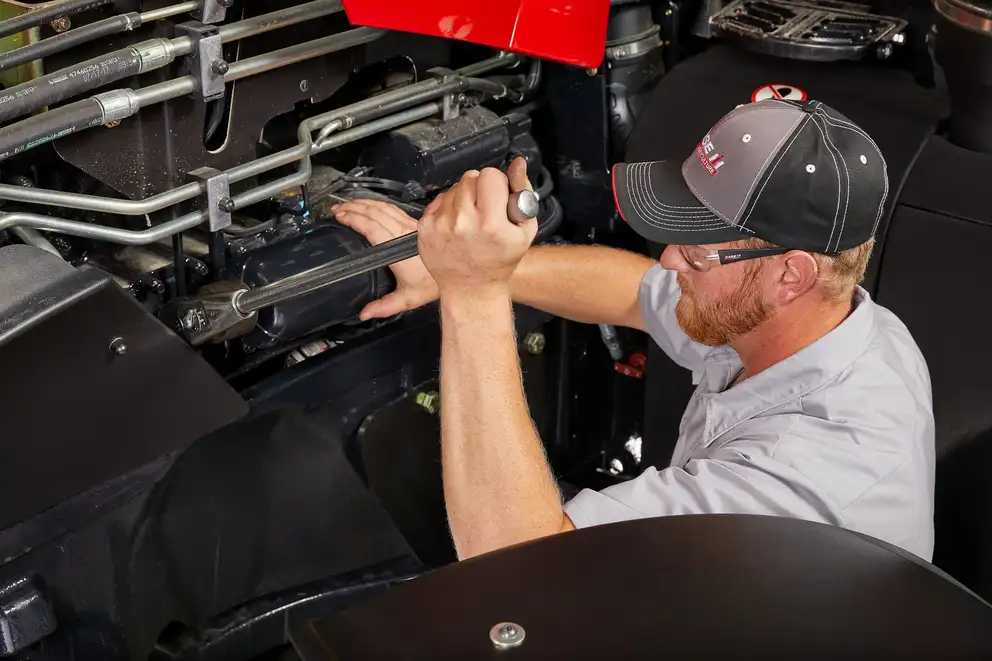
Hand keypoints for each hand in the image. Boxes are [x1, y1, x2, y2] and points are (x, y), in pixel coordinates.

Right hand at [331, 199, 439, 319]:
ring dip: (363, 203)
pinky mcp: (415, 223)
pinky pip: (393, 208)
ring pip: (384, 207)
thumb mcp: (408, 299)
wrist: (458, 273)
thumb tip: (365, 314)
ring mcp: (410, 226)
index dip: (354, 219)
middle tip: (338, 210)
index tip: (340, 216)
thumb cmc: (435, 284)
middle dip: (353, 208)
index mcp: (397, 249)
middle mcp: (404, 233)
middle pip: (374, 212)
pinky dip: (377, 204)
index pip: (371, 226)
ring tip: (348, 204)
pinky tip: (370, 205)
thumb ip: (384, 306)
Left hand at [418, 162, 536, 301]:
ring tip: (471, 220)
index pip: (490, 175)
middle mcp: (462, 223)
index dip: (497, 184)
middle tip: (485, 210)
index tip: (498, 198)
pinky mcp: (425, 227)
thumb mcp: (524, 230)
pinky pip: (440, 199)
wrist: (471, 289)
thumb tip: (518, 164)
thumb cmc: (499, 262)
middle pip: (471, 177)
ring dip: (464, 197)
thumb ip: (522, 192)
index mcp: (490, 224)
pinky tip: (457, 225)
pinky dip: (449, 208)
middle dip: (480, 189)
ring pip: (454, 187)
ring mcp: (441, 225)